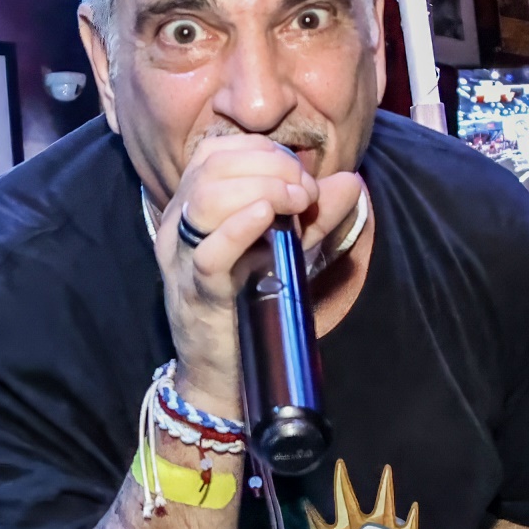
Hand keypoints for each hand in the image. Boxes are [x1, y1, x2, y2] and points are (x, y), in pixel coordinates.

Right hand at [155, 136, 361, 411]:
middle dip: (271, 167)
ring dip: (262, 188)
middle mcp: (177, 226)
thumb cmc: (250, 307)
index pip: (216, 152)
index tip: (303, 178)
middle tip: (306, 193)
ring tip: (297, 203)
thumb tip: (351, 182)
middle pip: (213, 167)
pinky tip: (267, 216)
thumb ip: (315, 217)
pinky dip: (239, 227)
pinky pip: (209, 252)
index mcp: (191, 208)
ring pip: (206, 199)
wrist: (223, 375)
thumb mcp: (286, 252)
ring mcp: (182, 259)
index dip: (264, 152)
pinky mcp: (197, 292)